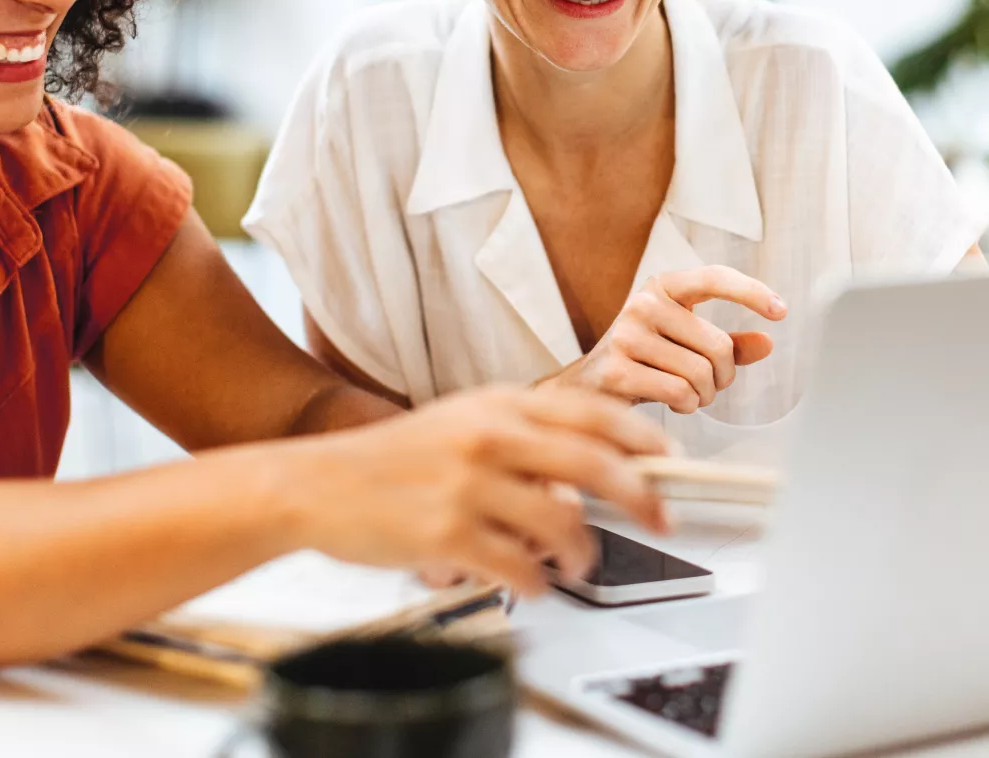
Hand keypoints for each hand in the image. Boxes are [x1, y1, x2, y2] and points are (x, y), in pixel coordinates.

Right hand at [286, 385, 669, 595]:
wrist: (318, 484)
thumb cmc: (396, 459)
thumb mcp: (464, 421)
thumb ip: (526, 436)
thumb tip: (594, 471)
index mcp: (499, 406)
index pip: (592, 412)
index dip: (642, 438)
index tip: (670, 460)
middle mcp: (489, 439)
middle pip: (594, 464)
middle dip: (642, 496)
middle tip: (663, 519)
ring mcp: (468, 487)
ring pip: (563, 524)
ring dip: (584, 552)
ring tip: (579, 562)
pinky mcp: (447, 536)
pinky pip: (520, 568)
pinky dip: (537, 583)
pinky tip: (533, 583)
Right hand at [549, 267, 786, 414]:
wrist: (587, 386)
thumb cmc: (645, 360)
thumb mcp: (687, 343)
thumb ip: (727, 342)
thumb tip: (767, 342)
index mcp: (663, 286)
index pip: (714, 278)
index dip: (751, 292)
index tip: (781, 311)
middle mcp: (643, 303)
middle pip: (718, 345)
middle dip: (724, 376)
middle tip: (712, 385)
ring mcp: (626, 335)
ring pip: (700, 374)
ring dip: (705, 395)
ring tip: (689, 395)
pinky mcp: (617, 369)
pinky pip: (679, 393)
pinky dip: (687, 405)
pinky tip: (674, 403)